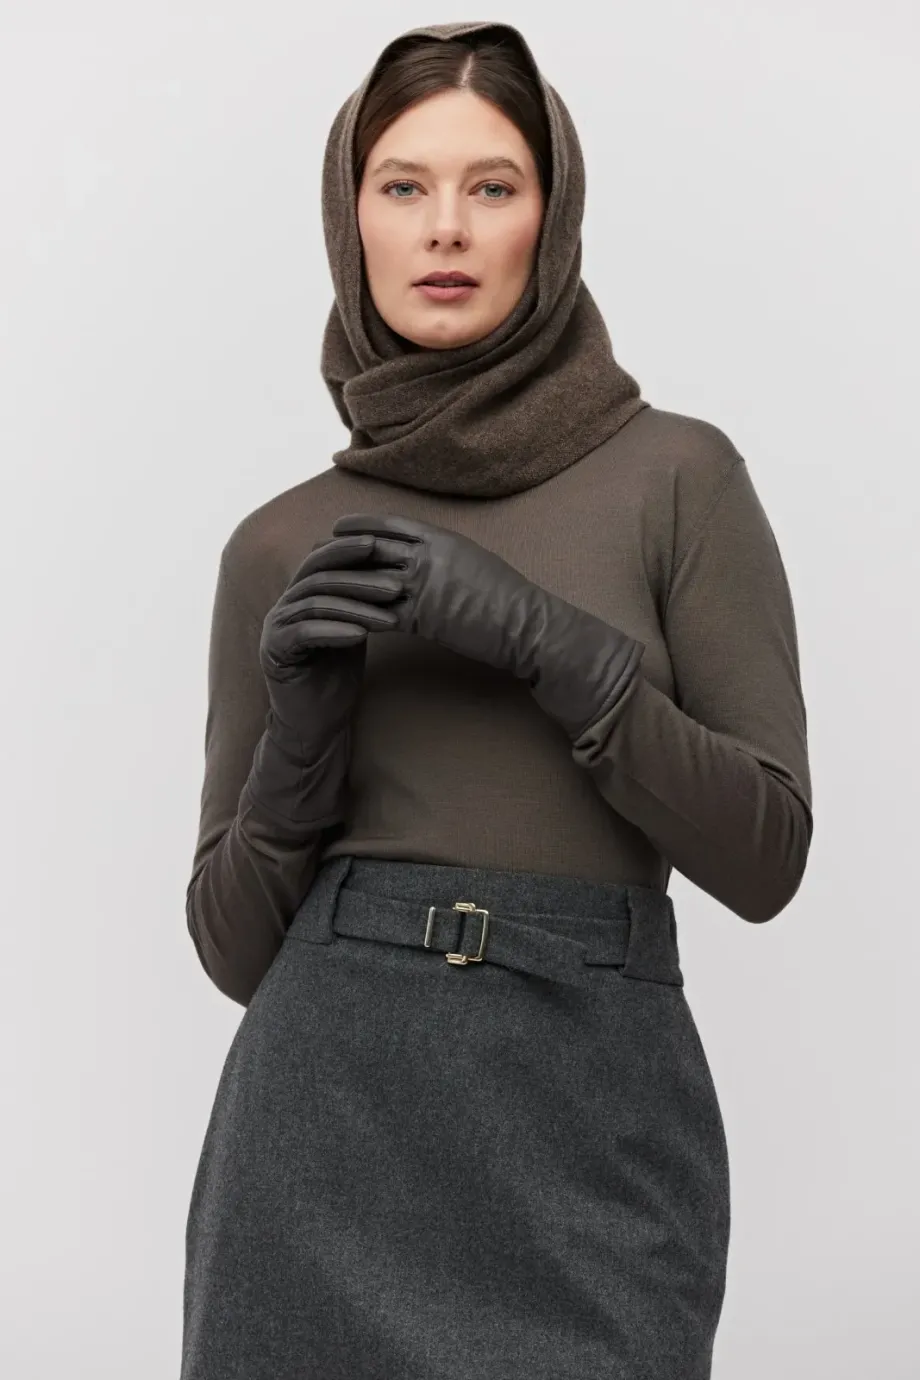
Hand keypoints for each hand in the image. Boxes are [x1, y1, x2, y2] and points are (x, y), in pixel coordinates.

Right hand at [258, 532, 400, 753]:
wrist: (317, 722)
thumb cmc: (337, 675)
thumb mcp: (355, 629)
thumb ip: (361, 601)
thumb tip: (395, 569)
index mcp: (301, 594)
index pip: (321, 559)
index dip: (349, 549)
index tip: (383, 545)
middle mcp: (285, 606)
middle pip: (320, 577)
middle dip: (360, 576)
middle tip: (395, 582)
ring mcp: (276, 628)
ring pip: (316, 603)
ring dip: (356, 607)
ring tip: (391, 615)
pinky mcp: (275, 653)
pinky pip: (305, 633)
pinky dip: (334, 630)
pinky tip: (361, 635)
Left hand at [329, 514, 644, 740]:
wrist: (527, 626)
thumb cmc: (508, 600)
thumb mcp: (476, 563)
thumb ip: (446, 556)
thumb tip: (426, 555)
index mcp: (442, 539)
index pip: (390, 526)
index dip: (360, 526)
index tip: (338, 528)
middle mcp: (430, 556)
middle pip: (371, 548)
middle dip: (339, 551)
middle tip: (312, 553)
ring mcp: (425, 586)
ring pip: (369, 580)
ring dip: (339, 584)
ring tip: (314, 588)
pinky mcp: (424, 618)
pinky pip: (378, 613)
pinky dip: (355, 615)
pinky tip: (336, 621)